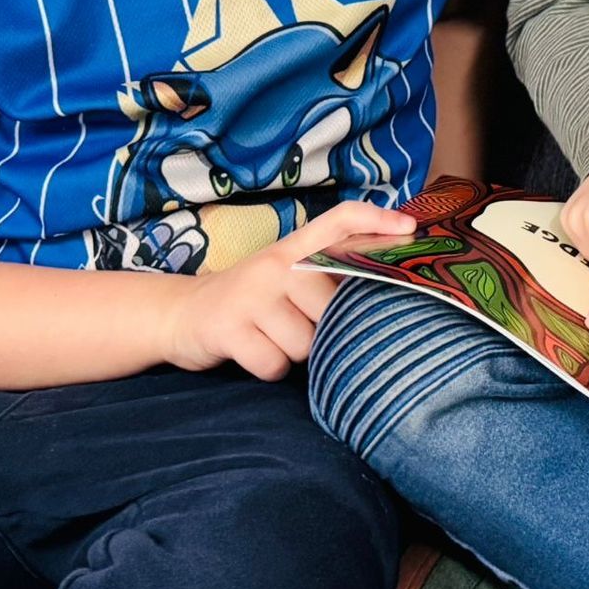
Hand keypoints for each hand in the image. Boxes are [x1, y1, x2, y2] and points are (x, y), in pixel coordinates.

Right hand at [159, 199, 415, 380]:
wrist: (178, 314)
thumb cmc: (252, 301)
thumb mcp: (286, 275)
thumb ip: (328, 274)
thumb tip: (389, 286)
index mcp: (294, 247)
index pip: (341, 219)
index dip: (377, 220)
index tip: (410, 228)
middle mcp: (275, 264)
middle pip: (334, 308)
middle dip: (325, 329)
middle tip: (295, 323)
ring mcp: (250, 294)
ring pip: (306, 343)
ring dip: (294, 352)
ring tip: (271, 335)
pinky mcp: (228, 328)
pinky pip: (274, 365)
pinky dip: (269, 368)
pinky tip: (254, 351)